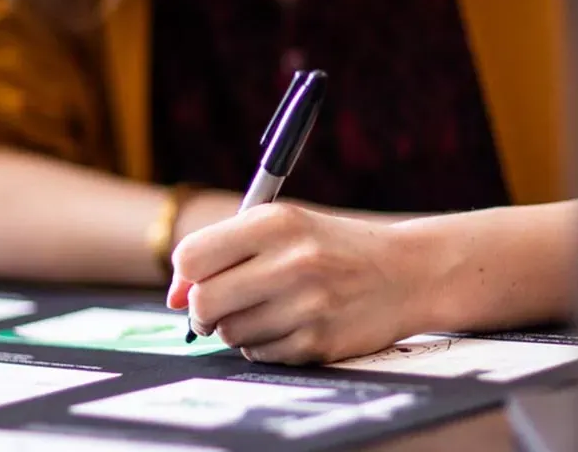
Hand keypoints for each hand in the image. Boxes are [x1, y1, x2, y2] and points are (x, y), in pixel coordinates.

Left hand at [166, 203, 417, 364]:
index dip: (184, 276)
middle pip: (203, 303)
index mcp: (276, 222)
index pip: (193, 257)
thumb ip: (225, 249)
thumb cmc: (330, 246)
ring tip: (268, 307)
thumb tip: (173, 295)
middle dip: (201, 310)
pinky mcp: (318, 343)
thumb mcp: (283, 226)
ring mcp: (307, 305)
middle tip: (217, 306)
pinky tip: (290, 323)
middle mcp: (291, 261)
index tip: (194, 281)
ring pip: (229, 334)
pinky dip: (263, 344)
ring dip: (236, 327)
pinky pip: (260, 355)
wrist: (404, 271)